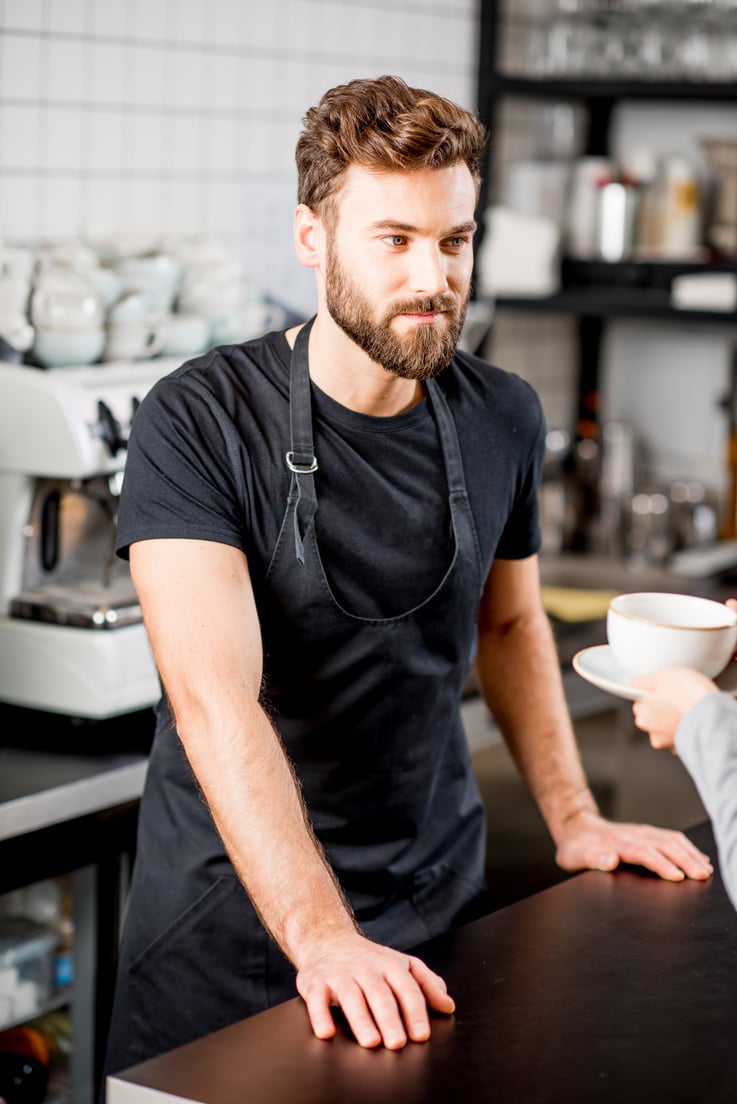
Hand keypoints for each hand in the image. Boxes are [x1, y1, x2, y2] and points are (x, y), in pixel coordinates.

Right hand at [295, 932, 454, 1048]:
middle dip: (389, 1018)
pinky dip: (320, 1014)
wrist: (327, 938)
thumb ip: (426, 985)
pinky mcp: (315, 982)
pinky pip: (316, 998)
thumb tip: (448, 1006)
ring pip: (351, 996)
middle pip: (379, 993)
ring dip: (361, 1019)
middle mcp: (366, 968)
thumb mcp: (401, 965)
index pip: (406, 988)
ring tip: (371, 1041)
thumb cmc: (370, 960)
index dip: (415, 1011)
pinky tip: (327, 1032)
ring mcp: (340, 974)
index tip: (421, 1035)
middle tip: (397, 1043)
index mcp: (390, 965)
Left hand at [554, 809, 712, 882]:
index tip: (677, 876)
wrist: (576, 826)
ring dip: (690, 853)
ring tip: (705, 870)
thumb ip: (591, 858)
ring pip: (671, 840)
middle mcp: (633, 834)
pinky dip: (688, 848)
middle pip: (663, 844)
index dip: (661, 864)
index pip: (643, 852)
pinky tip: (699, 858)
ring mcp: (641, 832)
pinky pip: (671, 837)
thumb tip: (610, 860)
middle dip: (685, 860)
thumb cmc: (575, 846)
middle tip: (702, 875)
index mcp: (616, 842)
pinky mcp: (647, 833)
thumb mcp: (573, 855)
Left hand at [631, 667, 718, 749]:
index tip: (662, 691)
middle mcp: (654, 735)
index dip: (652, 695)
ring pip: (667, 728)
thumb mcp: (661, 677)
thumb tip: (634, 683)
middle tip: (676, 698)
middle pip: (653, 717)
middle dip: (662, 709)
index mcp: (643, 717)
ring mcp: (672, 744)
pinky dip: (686, 728)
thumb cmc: (689, 696)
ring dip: (674, 720)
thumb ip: (643, 682)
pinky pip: (683, 736)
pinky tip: (693, 719)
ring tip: (688, 708)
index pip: (640, 704)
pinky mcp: (687, 748)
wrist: (714, 714)